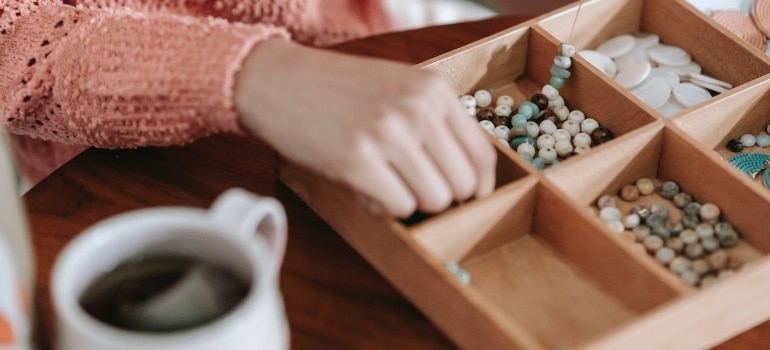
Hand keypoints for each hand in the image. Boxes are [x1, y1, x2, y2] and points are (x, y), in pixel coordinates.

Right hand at [235, 39, 495, 217]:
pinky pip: (398, 207)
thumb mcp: (398, 88)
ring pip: (434, 200)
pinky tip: (363, 187)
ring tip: (383, 183)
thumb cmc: (337, 91)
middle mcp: (417, 109)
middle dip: (440, 197)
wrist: (275, 81)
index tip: (467, 200)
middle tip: (412, 189)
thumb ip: (434, 123)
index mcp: (433, 90)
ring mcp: (388, 134)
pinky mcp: (357, 160)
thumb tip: (467, 180)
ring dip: (411, 203)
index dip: (478, 187)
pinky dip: (384, 207)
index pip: (482, 154)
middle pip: (462, 185)